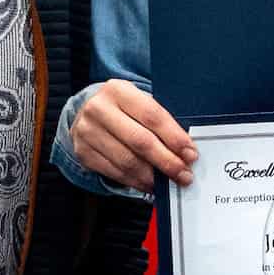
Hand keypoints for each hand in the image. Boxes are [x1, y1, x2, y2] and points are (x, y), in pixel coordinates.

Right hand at [73, 80, 196, 190]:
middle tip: (184, 174)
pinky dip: (136, 182)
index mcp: (118, 90)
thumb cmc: (122, 109)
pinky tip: (149, 184)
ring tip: (169, 182)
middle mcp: (99, 109)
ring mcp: (87, 132)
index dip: (174, 137)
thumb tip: (185, 149)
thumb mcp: (138, 102)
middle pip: (140, 141)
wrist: (85, 113)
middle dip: (167, 161)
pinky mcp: (83, 153)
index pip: (152, 115)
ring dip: (152, 176)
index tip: (191, 154)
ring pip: (127, 161)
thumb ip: (159, 120)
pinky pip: (114, 173)